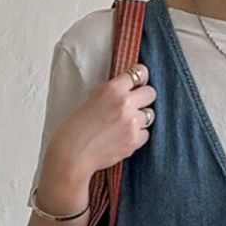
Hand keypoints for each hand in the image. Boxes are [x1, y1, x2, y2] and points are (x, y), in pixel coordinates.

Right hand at [35, 64, 157, 214]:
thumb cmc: (77, 126)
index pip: (139, 72)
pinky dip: (138, 136)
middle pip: (151, 93)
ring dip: (141, 118)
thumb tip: (128, 90)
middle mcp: (125, 103)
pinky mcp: (134, 140)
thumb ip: (113, 92)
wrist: (74, 152)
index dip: (141, 78)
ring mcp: (132, 123)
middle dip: (144, 98)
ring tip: (126, 124)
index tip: (140, 82)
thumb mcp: (93, 98)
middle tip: (135, 105)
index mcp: (112, 88)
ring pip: (150, 115)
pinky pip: (145, 134)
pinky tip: (124, 137)